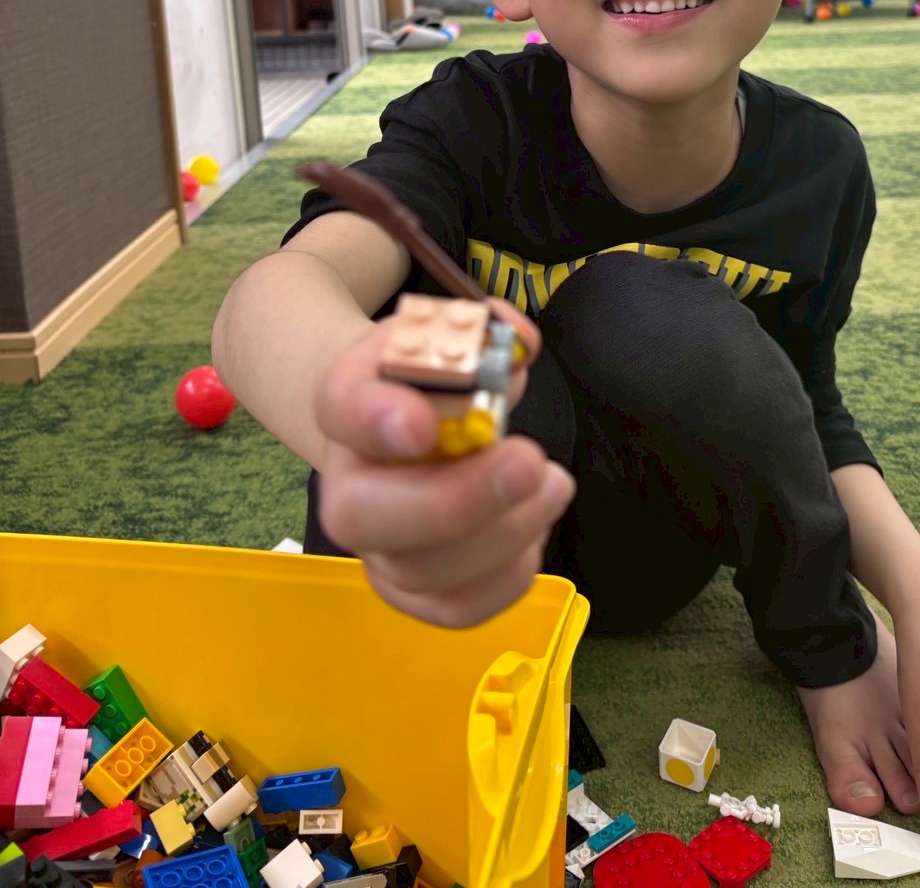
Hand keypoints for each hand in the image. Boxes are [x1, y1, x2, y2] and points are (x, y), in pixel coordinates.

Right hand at [314, 297, 574, 627]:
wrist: (403, 422)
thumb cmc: (430, 378)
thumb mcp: (453, 336)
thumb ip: (488, 333)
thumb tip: (519, 344)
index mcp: (346, 402)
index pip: (342, 408)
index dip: (377, 419)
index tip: (424, 423)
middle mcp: (345, 482)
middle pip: (365, 515)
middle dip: (455, 501)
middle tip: (528, 462)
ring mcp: (375, 545)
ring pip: (419, 571)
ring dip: (502, 535)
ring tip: (554, 484)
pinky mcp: (410, 590)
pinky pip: (454, 608)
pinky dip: (508, 575)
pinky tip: (534, 525)